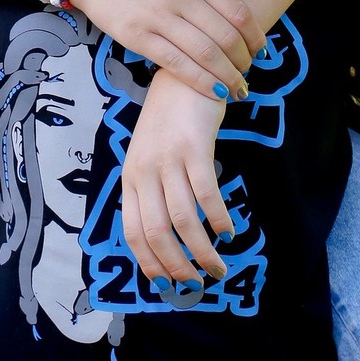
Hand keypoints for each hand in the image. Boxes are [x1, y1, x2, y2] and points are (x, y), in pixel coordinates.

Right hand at [72, 0, 262, 100]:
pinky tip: (214, 91)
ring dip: (227, 77)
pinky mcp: (137, 37)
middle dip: (243, 61)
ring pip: (204, 54)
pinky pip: (175, 64)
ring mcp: (157, 18)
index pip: (237, 11)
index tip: (261, 50)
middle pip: (224, 37)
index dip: (255, 35)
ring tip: (237, 88)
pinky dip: (200, 81)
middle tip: (249, 72)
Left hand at [121, 71, 232, 281]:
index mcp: (130, 178)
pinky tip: (229, 231)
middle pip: (157, 232)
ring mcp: (168, 159)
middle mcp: (144, 171)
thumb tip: (166, 239)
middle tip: (199, 283)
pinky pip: (206, 193)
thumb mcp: (148, 156)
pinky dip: (219, 218)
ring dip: (203, 250)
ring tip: (219, 266)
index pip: (133, 232)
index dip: (151, 264)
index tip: (169, 285)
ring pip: (183, 218)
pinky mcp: (194, 148)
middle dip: (178, 266)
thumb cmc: (169, 121)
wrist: (183, 75)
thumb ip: (151, 190)